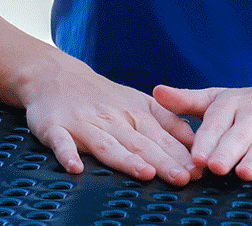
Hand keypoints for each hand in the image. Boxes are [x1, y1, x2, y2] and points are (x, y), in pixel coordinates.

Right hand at [17, 60, 197, 183]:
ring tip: (144, 172)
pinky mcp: (54, 127)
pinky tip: (75, 167)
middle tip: (182, 178)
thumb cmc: (101, 95)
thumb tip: (198, 144)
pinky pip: (60, 142)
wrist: (53, 74)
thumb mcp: (139, 102)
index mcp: (134, 113)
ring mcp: (83, 124)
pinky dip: (66, 154)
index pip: (161, 137)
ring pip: (106, 144)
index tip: (198, 171)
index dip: (180, 155)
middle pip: (139, 144)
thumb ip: (168, 122)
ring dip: (125, 159)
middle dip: (162, 161)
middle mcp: (111, 119)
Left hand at [153, 75, 251, 183]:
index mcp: (234, 104)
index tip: (195, 157)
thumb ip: (188, 100)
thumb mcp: (222, 98)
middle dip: (227, 151)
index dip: (206, 140)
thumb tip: (155, 92)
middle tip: (214, 167)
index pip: (217, 122)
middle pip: (240, 135)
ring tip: (243, 172)